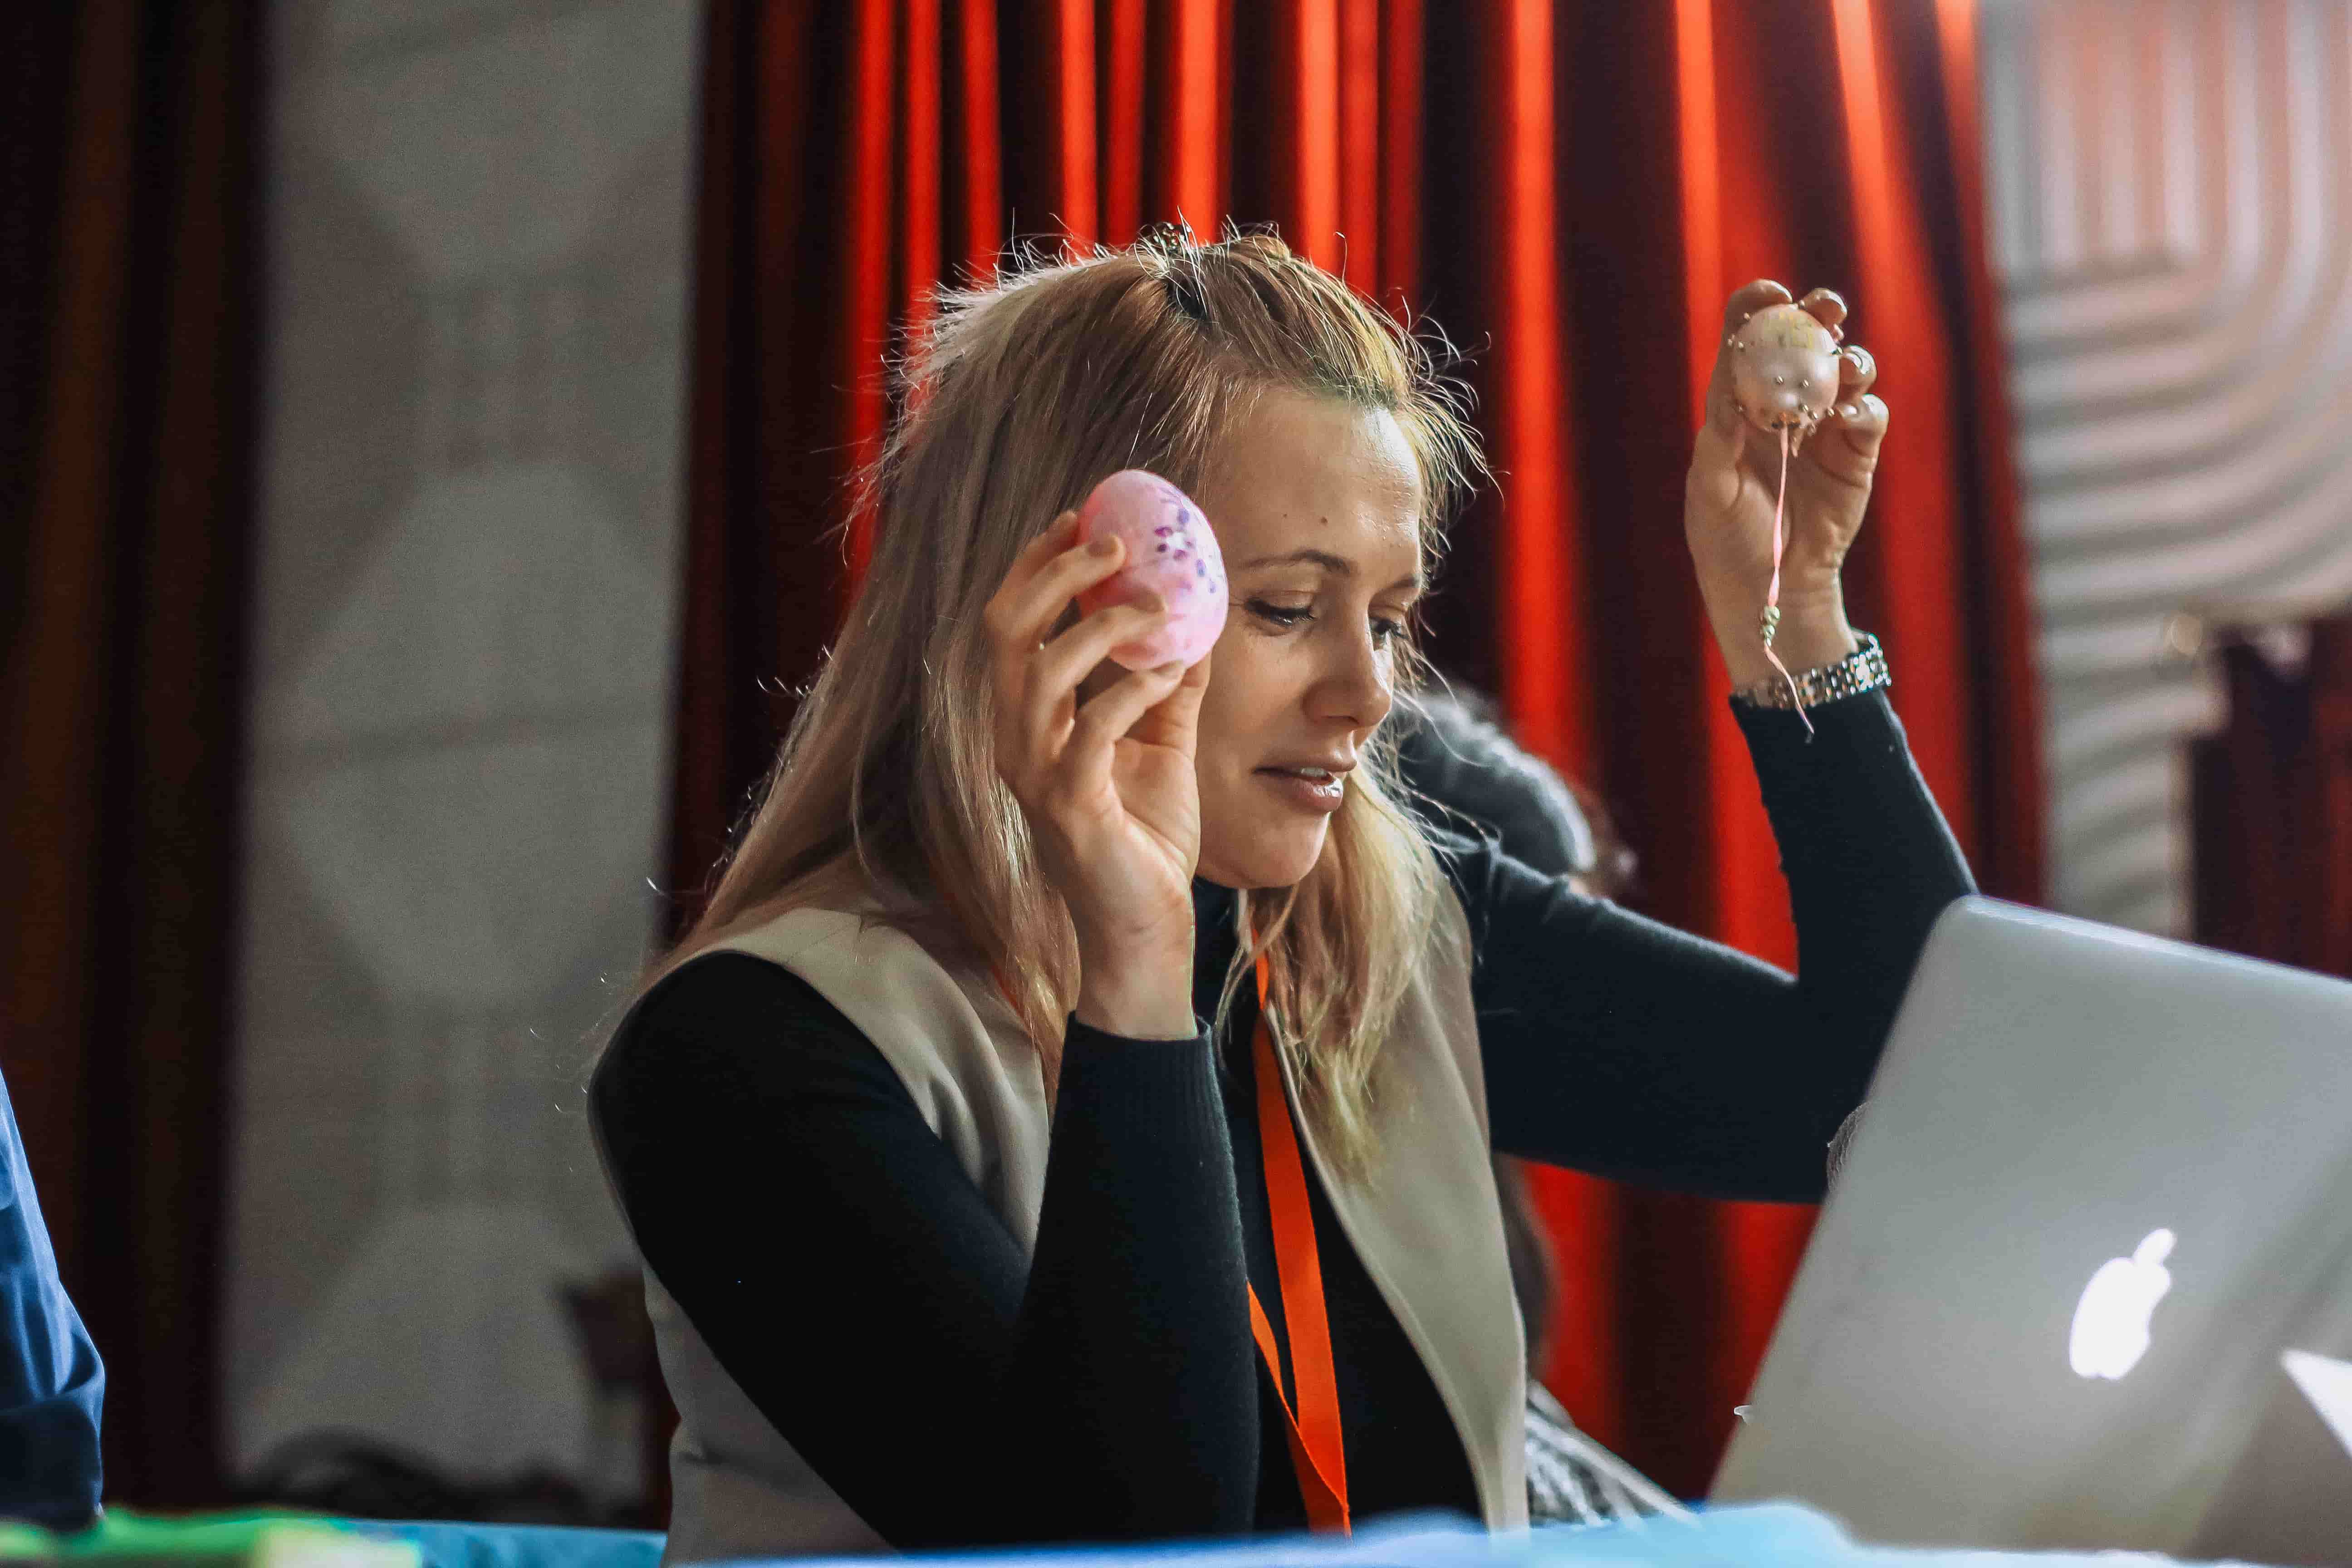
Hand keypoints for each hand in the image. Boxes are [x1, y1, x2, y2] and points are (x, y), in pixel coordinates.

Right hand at [984, 509, 1211, 1032]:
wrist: (1146, 926)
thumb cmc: (1146, 837)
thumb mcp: (1163, 742)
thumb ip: (1170, 683)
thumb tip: (1198, 618)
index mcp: (1027, 718)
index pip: (1011, 623)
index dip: (1036, 565)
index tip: (1078, 516)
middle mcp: (1015, 738)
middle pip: (1006, 631)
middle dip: (1053, 573)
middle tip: (1111, 541)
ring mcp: (1034, 773)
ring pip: (1040, 671)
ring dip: (1101, 625)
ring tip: (1156, 605)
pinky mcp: (1068, 806)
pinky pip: (1092, 729)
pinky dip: (1134, 689)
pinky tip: (1172, 672)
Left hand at [1684, 280, 1885, 686]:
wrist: (1770, 587)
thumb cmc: (1726, 539)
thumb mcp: (1710, 492)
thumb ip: (1719, 442)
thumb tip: (1729, 396)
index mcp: (1738, 404)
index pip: (1747, 340)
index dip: (1757, 309)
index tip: (1770, 294)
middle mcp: (1783, 405)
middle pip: (1804, 342)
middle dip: (1817, 315)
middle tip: (1824, 308)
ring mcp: (1824, 427)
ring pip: (1844, 371)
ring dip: (1846, 359)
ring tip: (1840, 369)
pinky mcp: (1856, 453)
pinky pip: (1869, 415)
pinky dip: (1863, 407)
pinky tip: (1849, 414)